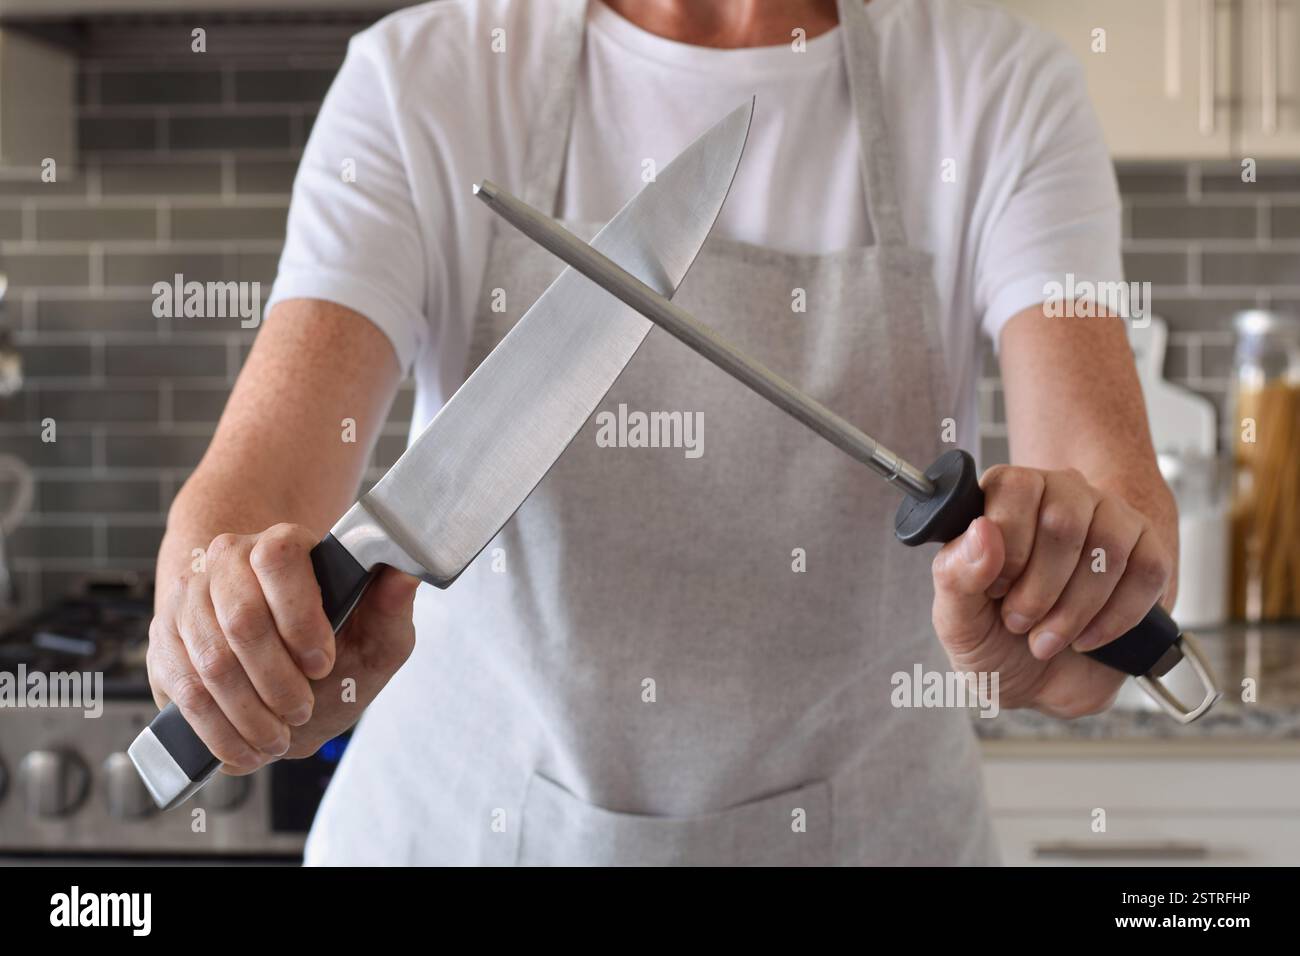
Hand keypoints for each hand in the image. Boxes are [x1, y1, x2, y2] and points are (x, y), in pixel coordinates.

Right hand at [146, 524, 418, 772]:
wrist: (284, 668)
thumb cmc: (335, 648)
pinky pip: (182, 688)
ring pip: (209, 661)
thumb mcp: (377, 634)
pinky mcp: (164, 638)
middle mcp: (228, 560)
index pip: (280, 559)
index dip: (300, 616)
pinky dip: (216, 728)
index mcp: (284, 544)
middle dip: (276, 681)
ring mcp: (189, 598)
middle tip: (301, 711)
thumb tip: (405, 573)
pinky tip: (243, 746)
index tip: (323, 664)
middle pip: (241, 619)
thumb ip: (393, 607)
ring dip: (247, 712)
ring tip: (277, 736)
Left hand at [930, 466, 1173, 717]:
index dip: (1008, 543)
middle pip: (1063, 519)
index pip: (1016, 486)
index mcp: (1003, 499)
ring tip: (1048, 637)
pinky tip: (1086, 638)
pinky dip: (1115, 618)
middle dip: (1040, 587)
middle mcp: (1059, 496)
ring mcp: (1109, 520)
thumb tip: (982, 530)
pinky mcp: (1147, 553)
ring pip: (1108, 547)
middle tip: (1020, 621)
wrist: (1038, 684)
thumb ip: (957, 573)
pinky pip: (1147, 571)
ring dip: (1075, 608)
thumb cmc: (993, 640)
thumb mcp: (956, 619)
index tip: (997, 588)